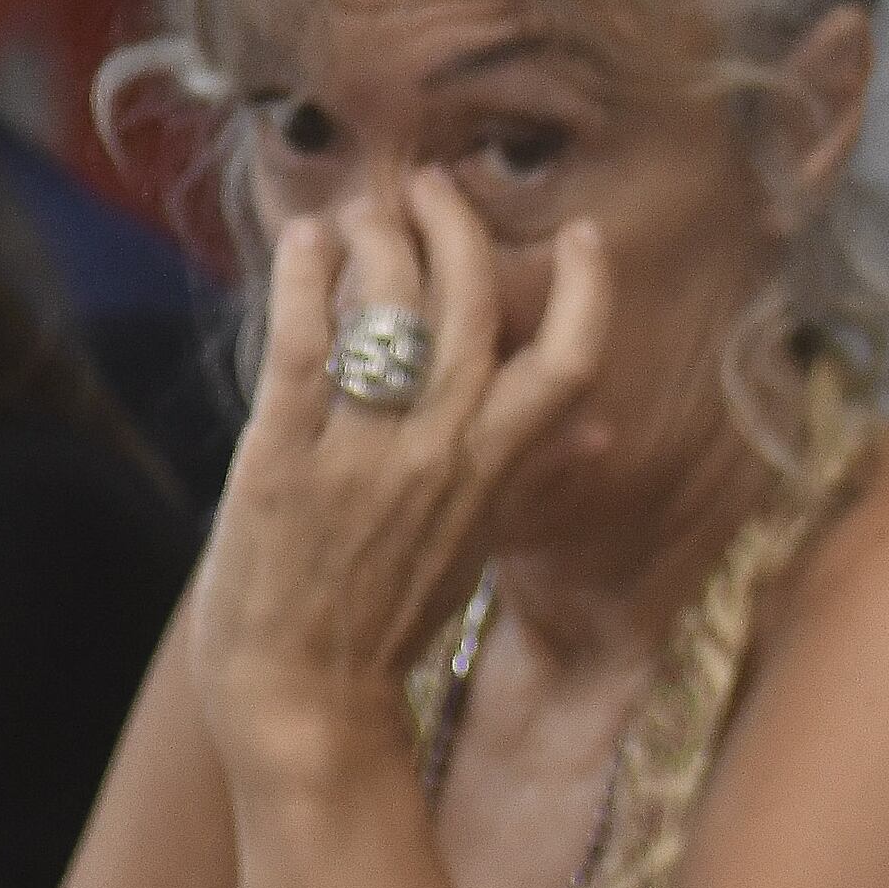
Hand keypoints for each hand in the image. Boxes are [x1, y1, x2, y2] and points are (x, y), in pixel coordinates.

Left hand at [189, 179, 608, 788]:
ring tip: (363, 210)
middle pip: (473, 308)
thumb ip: (538, 471)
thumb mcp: (481, 541)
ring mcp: (365, 456)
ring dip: (380, 241)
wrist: (308, 701)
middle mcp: (445, 454)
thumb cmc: (392, 621)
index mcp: (501, 471)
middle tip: (429, 186)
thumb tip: (606, 426)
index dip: (585, 290)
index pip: (572, 361)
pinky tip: (306, 242)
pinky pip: (303, 350)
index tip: (579, 236)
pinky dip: (307, 284)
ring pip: (392, 312)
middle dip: (455, 228)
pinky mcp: (282, 461)